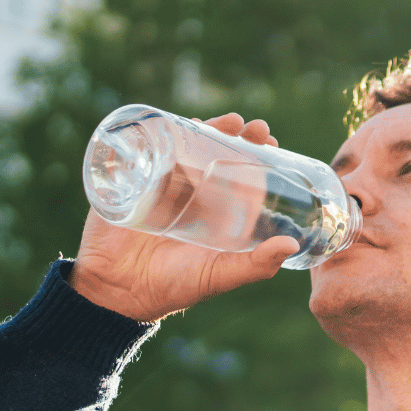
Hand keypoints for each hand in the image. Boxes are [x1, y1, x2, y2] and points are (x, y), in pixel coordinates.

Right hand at [70, 112, 300, 321]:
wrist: (118, 290)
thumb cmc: (174, 287)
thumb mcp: (220, 276)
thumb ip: (256, 266)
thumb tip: (293, 246)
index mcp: (217, 214)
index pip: (241, 176)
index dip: (258, 156)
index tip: (272, 141)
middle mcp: (193, 196)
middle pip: (217, 154)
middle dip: (237, 136)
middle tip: (255, 129)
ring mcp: (164, 185)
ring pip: (187, 146)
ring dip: (208, 127)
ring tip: (228, 121)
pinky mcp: (136, 181)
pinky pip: (148, 150)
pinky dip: (163, 132)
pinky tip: (180, 120)